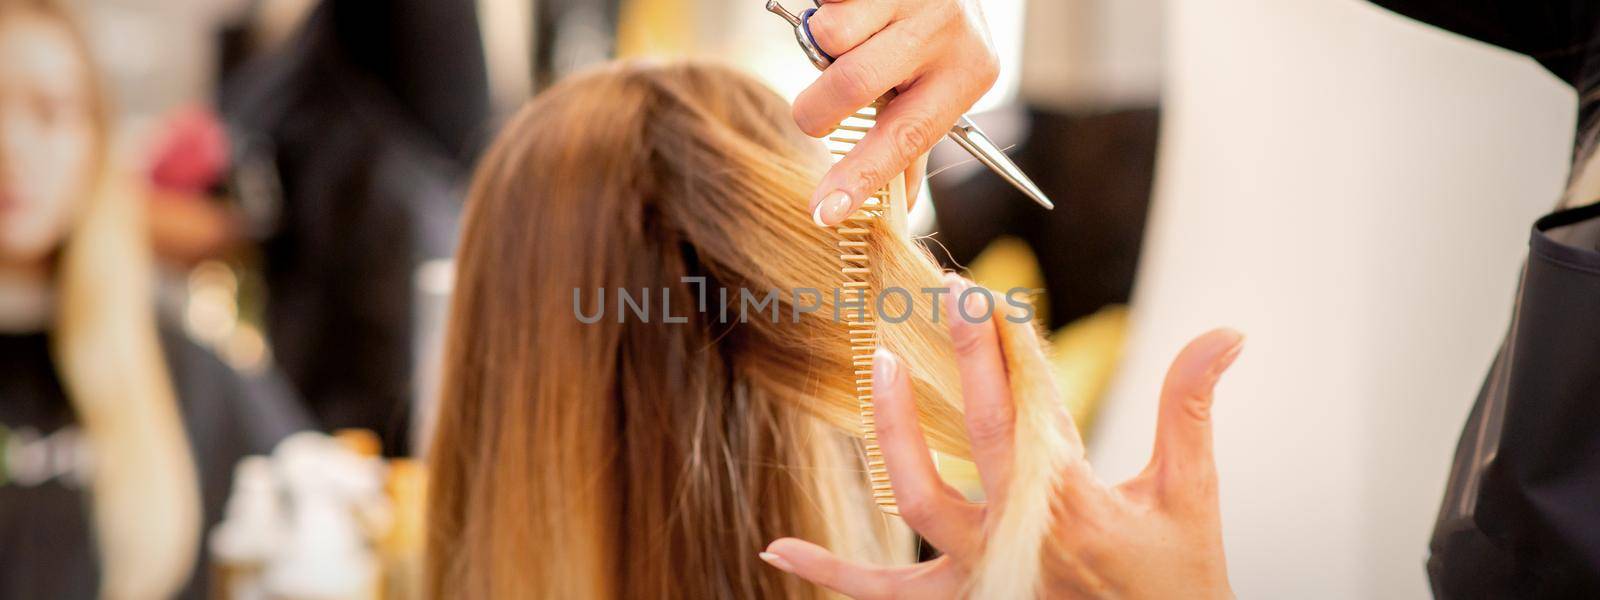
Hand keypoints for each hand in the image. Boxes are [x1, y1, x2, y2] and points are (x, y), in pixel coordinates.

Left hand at [761, 276, 1240, 597]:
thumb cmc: (1179, 583)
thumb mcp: (1191, 497)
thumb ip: (1190, 409)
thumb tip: (1225, 332)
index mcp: (1077, 501)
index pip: (1039, 404)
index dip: (1013, 344)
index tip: (990, 292)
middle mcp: (1020, 534)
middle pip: (981, 432)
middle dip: (967, 358)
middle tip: (947, 296)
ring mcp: (981, 574)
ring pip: (919, 499)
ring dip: (894, 432)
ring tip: (879, 365)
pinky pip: (884, 592)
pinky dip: (832, 572)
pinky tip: (777, 549)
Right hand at [796, 0, 998, 225]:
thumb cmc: (936, 36)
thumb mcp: (940, 87)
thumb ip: (912, 140)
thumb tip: (901, 207)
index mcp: (966, 75)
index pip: (905, 139)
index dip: (860, 177)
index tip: (824, 211)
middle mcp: (947, 32)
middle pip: (852, 84)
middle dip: (817, 107)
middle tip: (818, 109)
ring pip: (830, 36)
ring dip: (825, 45)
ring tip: (853, 35)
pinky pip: (825, 2)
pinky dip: (825, 8)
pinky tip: (852, 6)